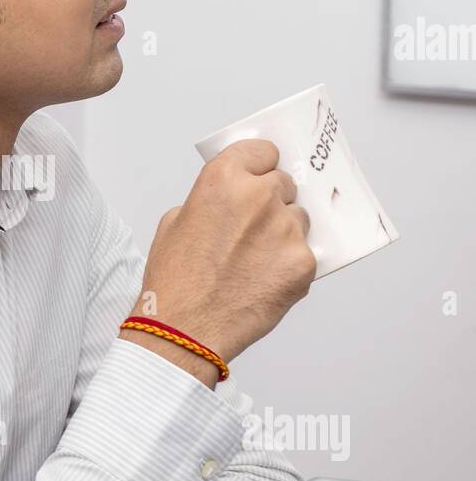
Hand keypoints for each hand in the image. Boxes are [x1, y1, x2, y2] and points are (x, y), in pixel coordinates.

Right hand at [135, 138, 315, 364]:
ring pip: (298, 218)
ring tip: (255, 260)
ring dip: (284, 232)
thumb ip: (210, 199)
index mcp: (223, 179)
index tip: (260, 174)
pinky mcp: (304, 262)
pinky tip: (264, 280)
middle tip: (252, 227)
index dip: (260, 165)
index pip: (263, 151)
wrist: (186, 329)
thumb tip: (232, 200)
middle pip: (284, 183)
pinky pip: (305, 252)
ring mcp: (286, 229)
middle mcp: (259, 197)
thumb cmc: (176, 281)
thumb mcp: (175, 222)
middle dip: (272, 200)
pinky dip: (290, 264)